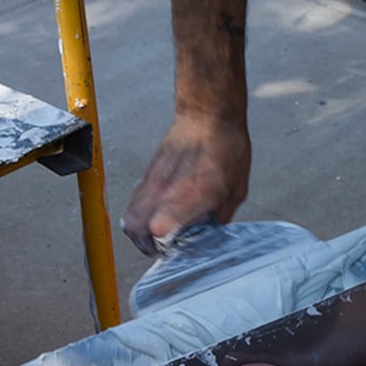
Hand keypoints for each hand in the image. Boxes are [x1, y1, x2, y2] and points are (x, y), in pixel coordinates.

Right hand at [122, 113, 250, 253]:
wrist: (208, 116)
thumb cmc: (226, 148)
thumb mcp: (235, 191)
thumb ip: (218, 218)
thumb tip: (207, 238)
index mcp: (191, 195)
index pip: (158, 229)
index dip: (166, 246)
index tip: (179, 250)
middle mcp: (165, 189)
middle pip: (136, 229)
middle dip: (147, 245)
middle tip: (164, 248)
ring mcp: (152, 182)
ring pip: (130, 217)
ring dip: (140, 231)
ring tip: (158, 235)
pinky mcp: (148, 175)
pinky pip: (135, 203)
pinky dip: (140, 215)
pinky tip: (157, 214)